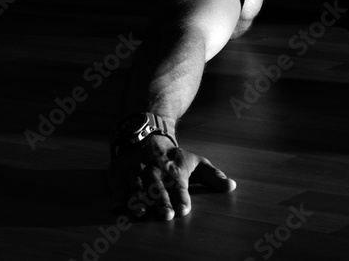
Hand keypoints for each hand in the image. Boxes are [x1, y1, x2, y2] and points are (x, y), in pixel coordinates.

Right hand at [107, 134, 236, 219]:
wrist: (145, 134)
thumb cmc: (172, 156)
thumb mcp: (194, 161)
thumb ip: (213, 176)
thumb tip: (232, 186)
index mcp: (174, 171)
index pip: (179, 187)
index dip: (181, 198)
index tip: (184, 210)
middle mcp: (154, 173)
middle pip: (158, 190)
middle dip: (162, 202)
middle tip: (166, 214)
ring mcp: (135, 174)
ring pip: (137, 189)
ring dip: (139, 201)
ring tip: (142, 212)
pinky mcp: (118, 174)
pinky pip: (116, 186)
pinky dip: (116, 196)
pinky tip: (116, 207)